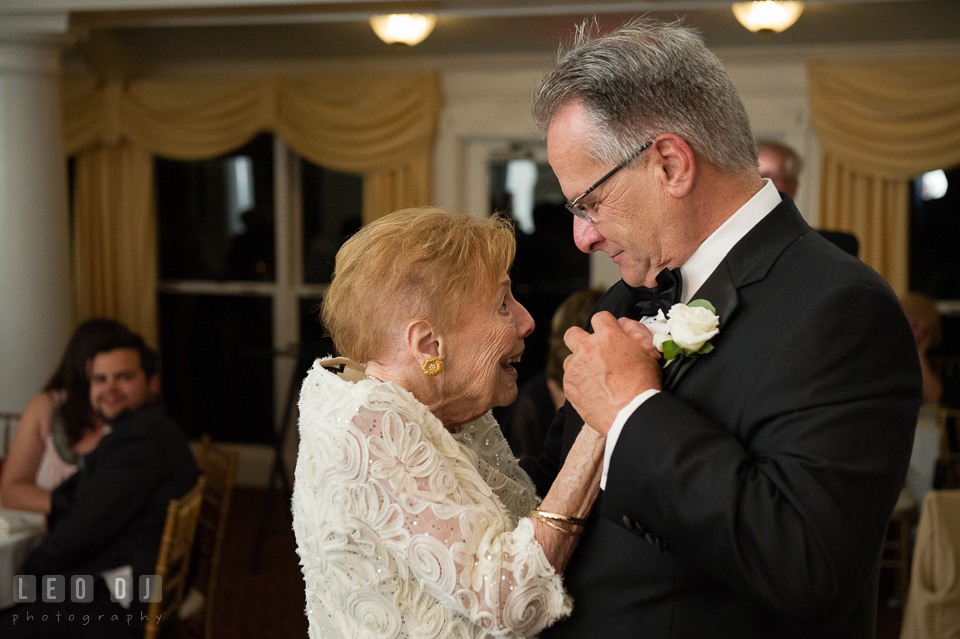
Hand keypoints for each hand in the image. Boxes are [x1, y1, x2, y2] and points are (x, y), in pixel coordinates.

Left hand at [563, 312, 662, 435]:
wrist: (632, 413)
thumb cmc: (643, 385)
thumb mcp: (647, 354)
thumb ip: (633, 337)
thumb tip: (624, 328)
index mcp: (608, 336)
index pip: (599, 317)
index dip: (604, 326)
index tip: (607, 335)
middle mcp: (587, 348)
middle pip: (572, 334)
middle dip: (580, 340)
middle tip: (591, 352)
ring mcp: (575, 367)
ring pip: (569, 359)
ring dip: (579, 365)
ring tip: (594, 378)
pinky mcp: (569, 386)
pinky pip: (569, 379)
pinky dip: (578, 383)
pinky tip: (592, 391)